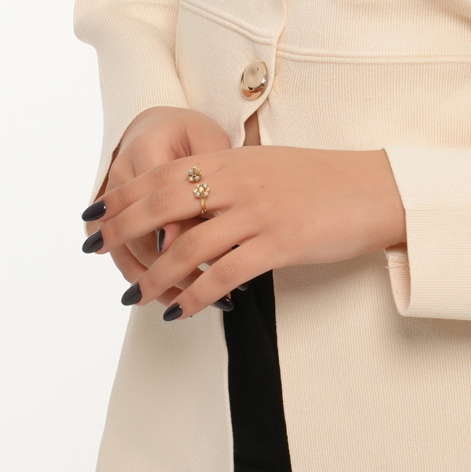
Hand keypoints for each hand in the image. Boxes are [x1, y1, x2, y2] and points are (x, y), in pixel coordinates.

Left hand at [83, 144, 405, 318]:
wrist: (375, 189)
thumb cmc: (324, 181)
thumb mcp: (268, 168)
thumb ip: (228, 181)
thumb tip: (188, 206)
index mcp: (232, 160)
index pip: (162, 173)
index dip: (122, 193)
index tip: (94, 212)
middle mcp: (238, 181)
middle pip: (162, 203)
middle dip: (122, 229)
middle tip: (96, 250)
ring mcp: (257, 211)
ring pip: (187, 246)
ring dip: (154, 275)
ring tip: (133, 296)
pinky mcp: (279, 242)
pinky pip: (223, 274)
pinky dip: (195, 296)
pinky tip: (179, 311)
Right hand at [84, 106, 230, 294]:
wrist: (161, 126)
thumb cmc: (194, 136)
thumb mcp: (209, 146)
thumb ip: (198, 187)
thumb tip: (170, 244)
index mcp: (148, 148)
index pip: (159, 204)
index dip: (180, 238)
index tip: (213, 265)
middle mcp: (121, 174)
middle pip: (138, 236)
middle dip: (171, 271)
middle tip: (206, 292)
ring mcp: (112, 198)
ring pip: (126, 253)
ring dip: (158, 282)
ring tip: (192, 302)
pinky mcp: (110, 218)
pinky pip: (124, 254)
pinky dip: (150, 278)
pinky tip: (176, 295)